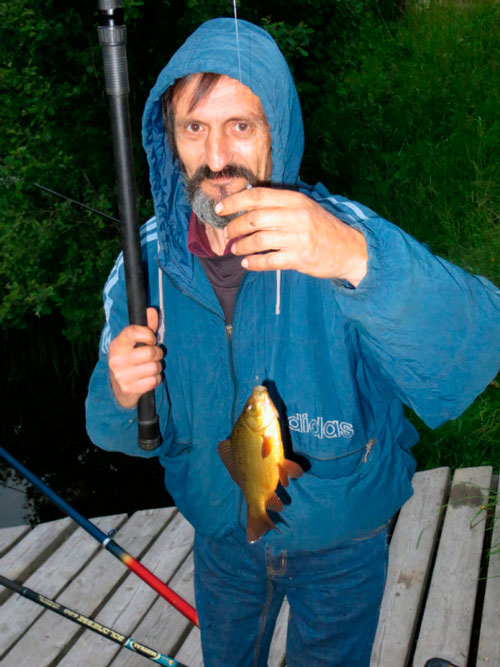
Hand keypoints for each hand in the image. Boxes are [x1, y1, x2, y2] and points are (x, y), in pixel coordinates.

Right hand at [108, 307, 162, 408]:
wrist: (119, 388)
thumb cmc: (131, 359)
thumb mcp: (135, 343)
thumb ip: (146, 327)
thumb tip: (152, 310)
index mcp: (117, 344)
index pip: (133, 332)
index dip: (148, 334)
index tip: (151, 339)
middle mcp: (116, 359)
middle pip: (150, 352)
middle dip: (157, 353)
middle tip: (153, 356)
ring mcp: (121, 375)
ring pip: (154, 367)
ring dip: (157, 368)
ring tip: (150, 368)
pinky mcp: (129, 389)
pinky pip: (154, 381)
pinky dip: (155, 379)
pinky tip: (148, 379)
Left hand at [218, 187, 367, 285]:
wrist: (350, 249)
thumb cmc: (323, 228)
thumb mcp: (305, 208)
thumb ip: (281, 205)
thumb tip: (248, 204)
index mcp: (295, 200)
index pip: (257, 196)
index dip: (234, 201)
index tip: (220, 208)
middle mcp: (296, 216)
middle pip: (254, 218)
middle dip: (234, 226)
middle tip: (227, 233)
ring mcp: (298, 238)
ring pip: (258, 240)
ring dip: (242, 246)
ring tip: (235, 249)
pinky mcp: (299, 258)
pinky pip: (269, 260)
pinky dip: (254, 263)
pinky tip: (247, 264)